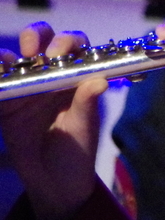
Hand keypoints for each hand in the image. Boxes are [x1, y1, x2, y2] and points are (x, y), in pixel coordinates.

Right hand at [0, 23, 105, 219]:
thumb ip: (86, 103)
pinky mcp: (7, 105)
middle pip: (42, 42)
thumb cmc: (78, 149)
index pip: (74, 47)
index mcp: (77, 76)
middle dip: (35, 37)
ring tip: (4, 62)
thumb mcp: (84, 127)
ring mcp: (27, 88)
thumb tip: (100, 81)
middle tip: (32, 51)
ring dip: (6, 56)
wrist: (56, 182)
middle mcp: (51, 76)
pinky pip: (0, 86)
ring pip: (14, 60)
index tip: (58, 53)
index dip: (67, 42)